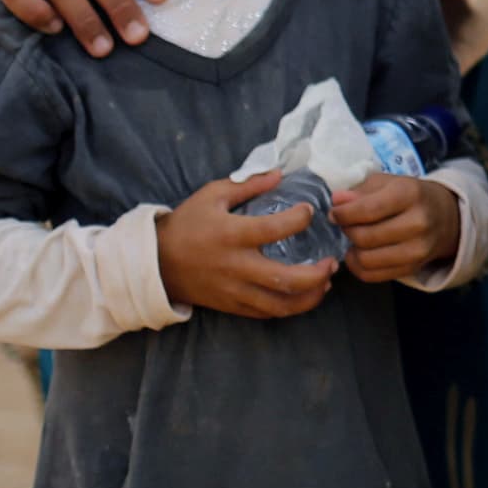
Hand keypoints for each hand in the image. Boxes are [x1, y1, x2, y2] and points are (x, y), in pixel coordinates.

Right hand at [156, 172, 340, 318]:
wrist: (155, 263)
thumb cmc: (186, 224)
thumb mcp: (212, 195)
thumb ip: (248, 184)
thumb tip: (281, 174)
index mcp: (232, 235)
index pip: (275, 229)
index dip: (300, 219)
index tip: (310, 211)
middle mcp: (236, 266)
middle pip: (286, 279)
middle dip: (317, 274)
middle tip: (332, 262)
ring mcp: (234, 290)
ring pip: (280, 304)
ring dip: (310, 297)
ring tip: (326, 283)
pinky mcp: (231, 305)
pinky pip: (265, 313)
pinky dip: (288, 307)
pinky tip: (303, 296)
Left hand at [330, 171, 463, 283]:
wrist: (445, 217)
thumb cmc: (410, 196)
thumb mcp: (389, 182)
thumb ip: (361, 190)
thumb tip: (337, 201)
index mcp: (410, 194)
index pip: (368, 209)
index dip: (343, 213)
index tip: (334, 212)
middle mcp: (418, 222)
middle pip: (365, 236)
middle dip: (347, 230)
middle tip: (346, 224)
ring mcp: (418, 249)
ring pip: (367, 259)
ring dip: (352, 250)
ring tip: (355, 239)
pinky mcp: (413, 268)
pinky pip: (372, 275)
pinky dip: (358, 266)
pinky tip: (359, 254)